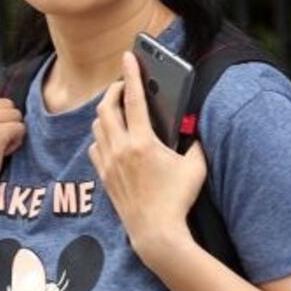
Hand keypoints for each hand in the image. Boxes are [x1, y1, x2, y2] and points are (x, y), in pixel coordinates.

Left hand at [89, 51, 206, 258]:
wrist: (155, 233)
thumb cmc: (178, 200)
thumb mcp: (196, 167)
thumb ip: (195, 142)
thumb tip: (194, 129)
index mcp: (143, 142)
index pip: (135, 99)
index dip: (133, 74)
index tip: (129, 57)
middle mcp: (120, 149)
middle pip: (107, 108)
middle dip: (115, 91)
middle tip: (125, 86)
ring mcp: (108, 163)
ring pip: (98, 126)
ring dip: (106, 112)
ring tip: (119, 109)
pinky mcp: (104, 177)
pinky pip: (95, 147)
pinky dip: (101, 136)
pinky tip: (112, 138)